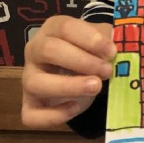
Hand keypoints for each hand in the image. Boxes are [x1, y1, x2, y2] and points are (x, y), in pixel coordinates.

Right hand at [22, 15, 115, 129]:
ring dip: (69, 86)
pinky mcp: (29, 105)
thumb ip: (107, 42)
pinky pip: (31, 115)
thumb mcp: (99, 41)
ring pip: (35, 83)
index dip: (90, 39)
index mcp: (52, 29)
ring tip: (96, 87)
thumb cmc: (89, 51)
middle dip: (82, 61)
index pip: (65, 27)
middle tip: (107, 71)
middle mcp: (34, 51)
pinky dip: (53, 115)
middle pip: (49, 50)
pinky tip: (75, 107)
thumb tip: (115, 51)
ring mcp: (28, 79)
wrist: (79, 72)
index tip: (112, 51)